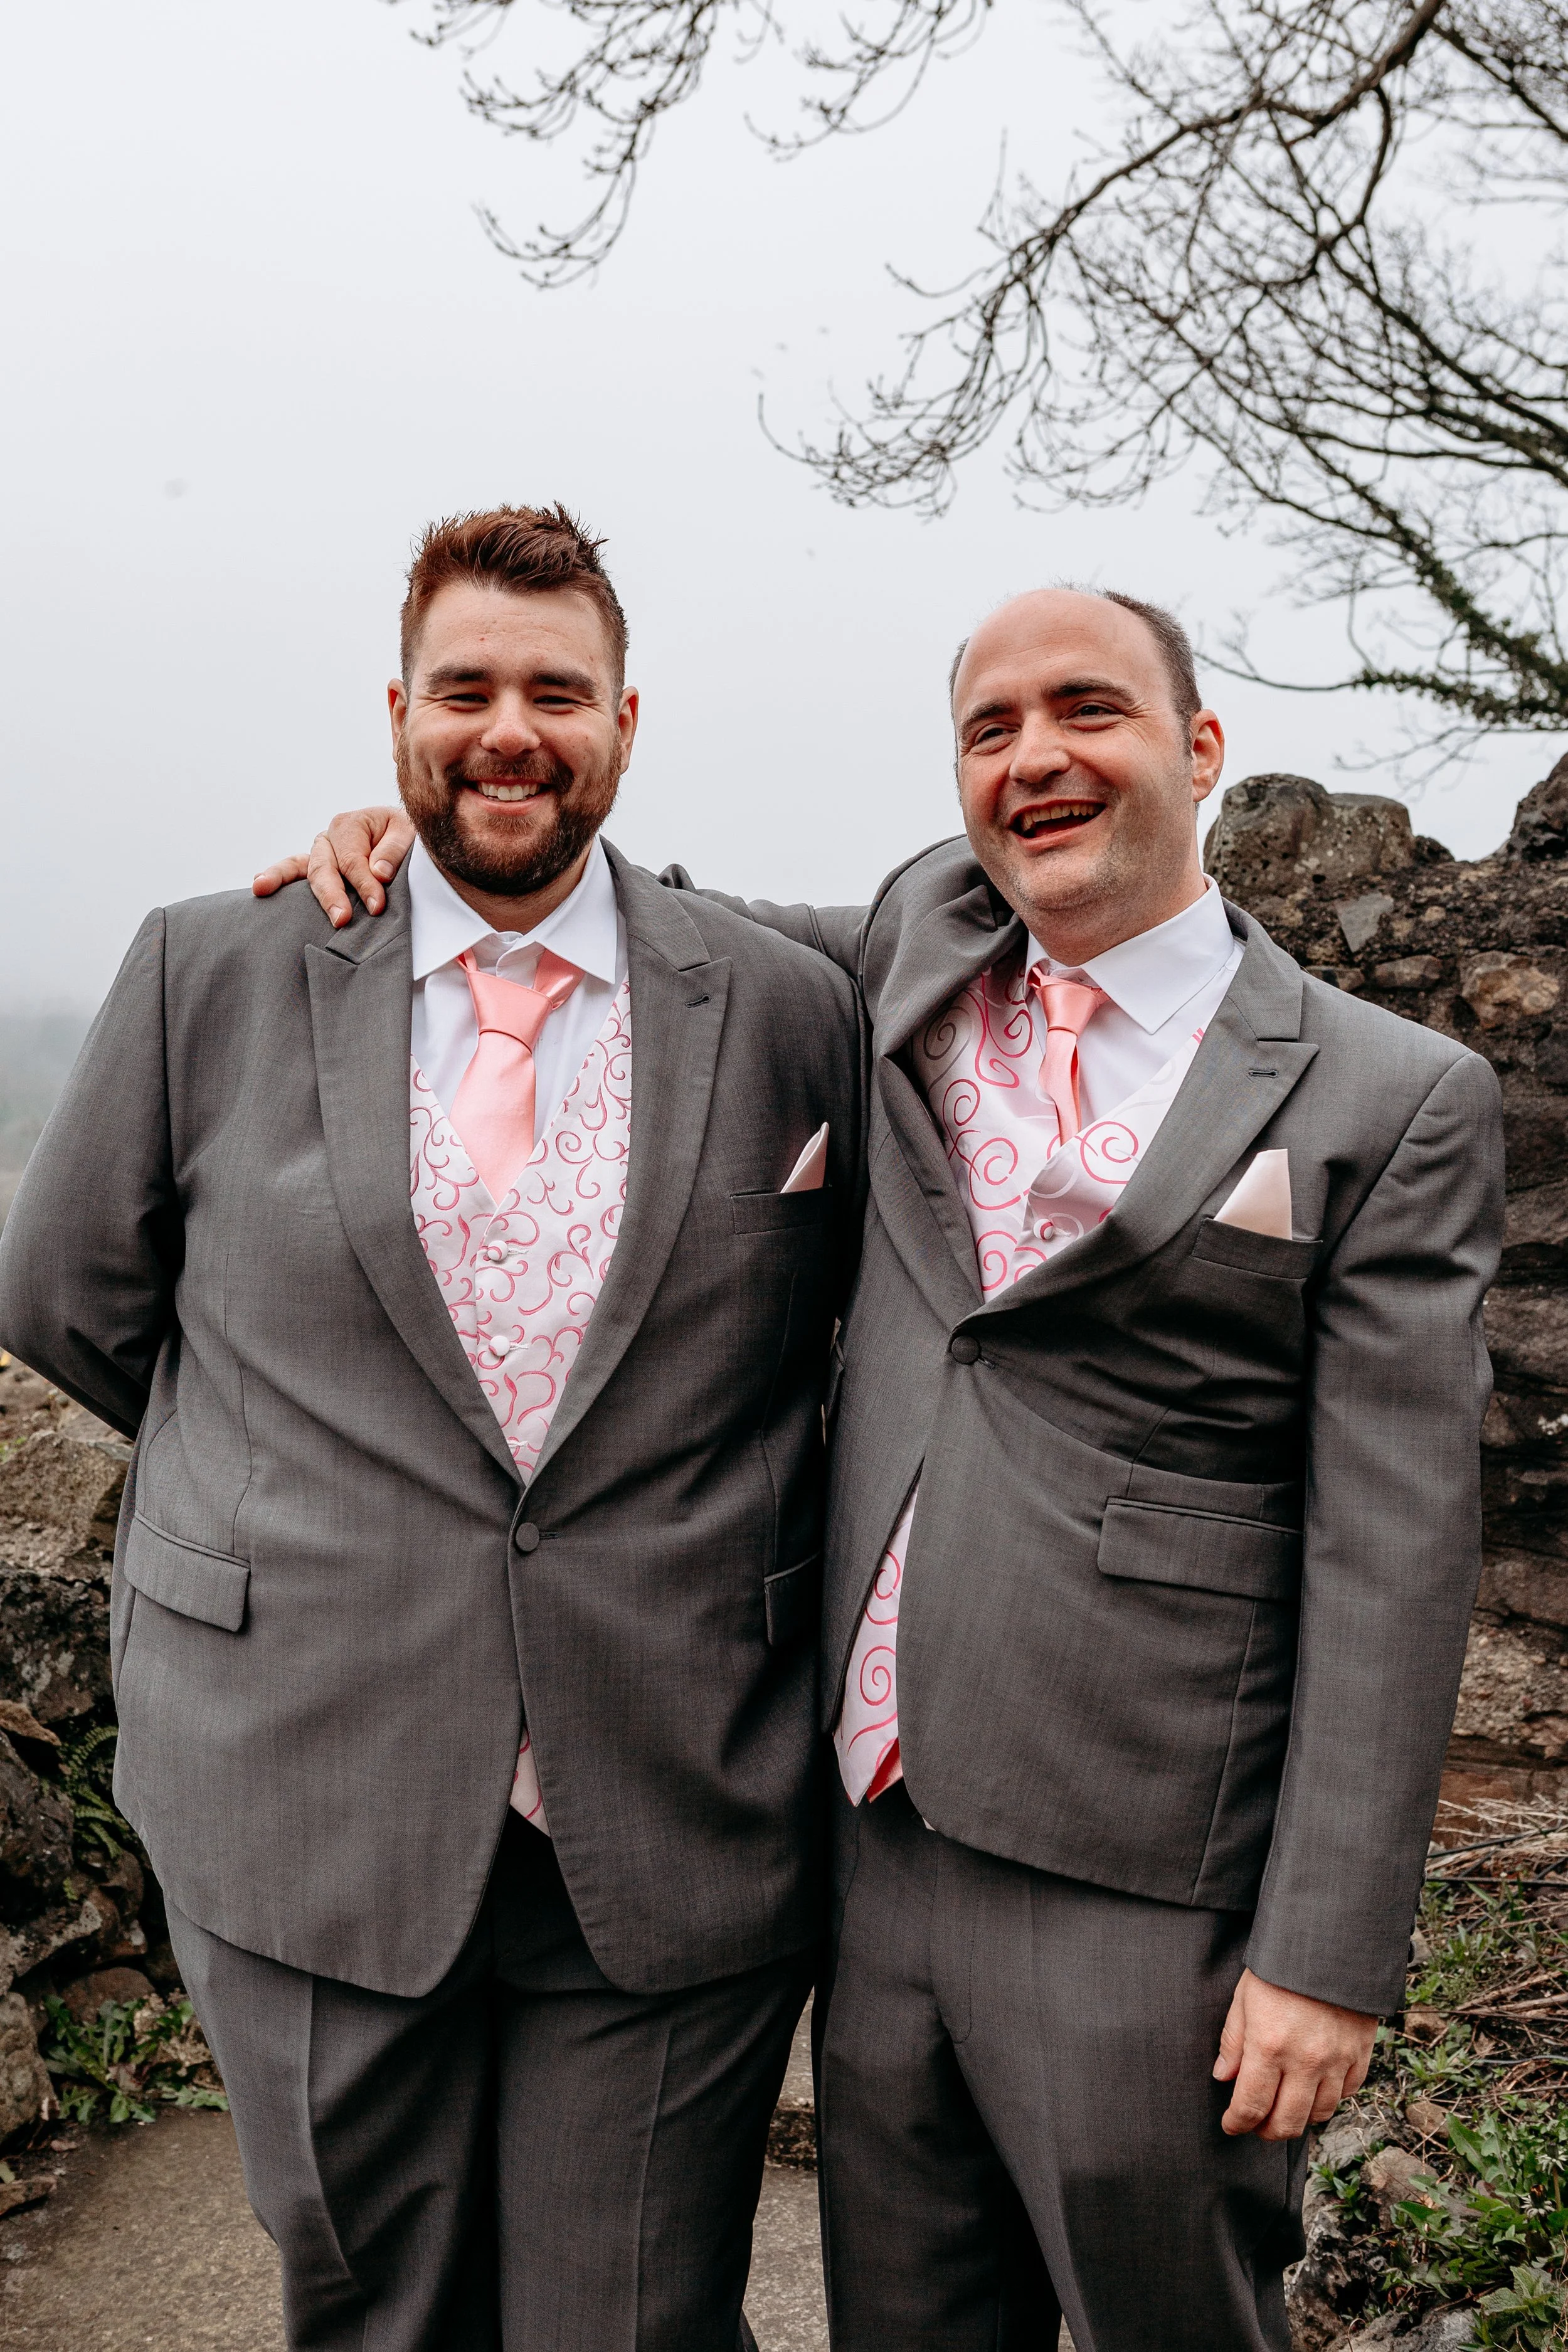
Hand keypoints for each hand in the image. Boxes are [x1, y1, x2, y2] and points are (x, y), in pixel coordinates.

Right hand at [251, 807, 415, 928]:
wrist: (406, 838)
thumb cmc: (407, 837)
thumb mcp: (409, 835)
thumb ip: (394, 851)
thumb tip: (378, 873)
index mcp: (351, 824)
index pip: (353, 859)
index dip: (364, 884)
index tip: (377, 906)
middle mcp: (330, 837)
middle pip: (325, 867)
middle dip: (332, 894)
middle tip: (342, 919)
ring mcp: (320, 853)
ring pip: (306, 871)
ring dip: (287, 883)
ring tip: (264, 890)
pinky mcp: (317, 868)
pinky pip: (294, 871)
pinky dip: (277, 878)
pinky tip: (260, 888)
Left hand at [1213, 1967, 1375, 2140]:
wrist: (1331, 1941)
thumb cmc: (1280, 1966)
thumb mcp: (1244, 1997)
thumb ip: (1233, 2041)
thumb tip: (1223, 2077)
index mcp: (1269, 2046)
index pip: (1250, 2106)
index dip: (1237, 2123)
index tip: (1231, 2125)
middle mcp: (1305, 2061)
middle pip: (1286, 2122)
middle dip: (1266, 2131)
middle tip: (1255, 2124)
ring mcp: (1336, 2060)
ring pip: (1318, 2114)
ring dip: (1298, 2119)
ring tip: (1284, 2110)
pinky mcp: (1360, 2054)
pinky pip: (1345, 2094)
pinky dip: (1328, 2099)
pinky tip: (1314, 2090)